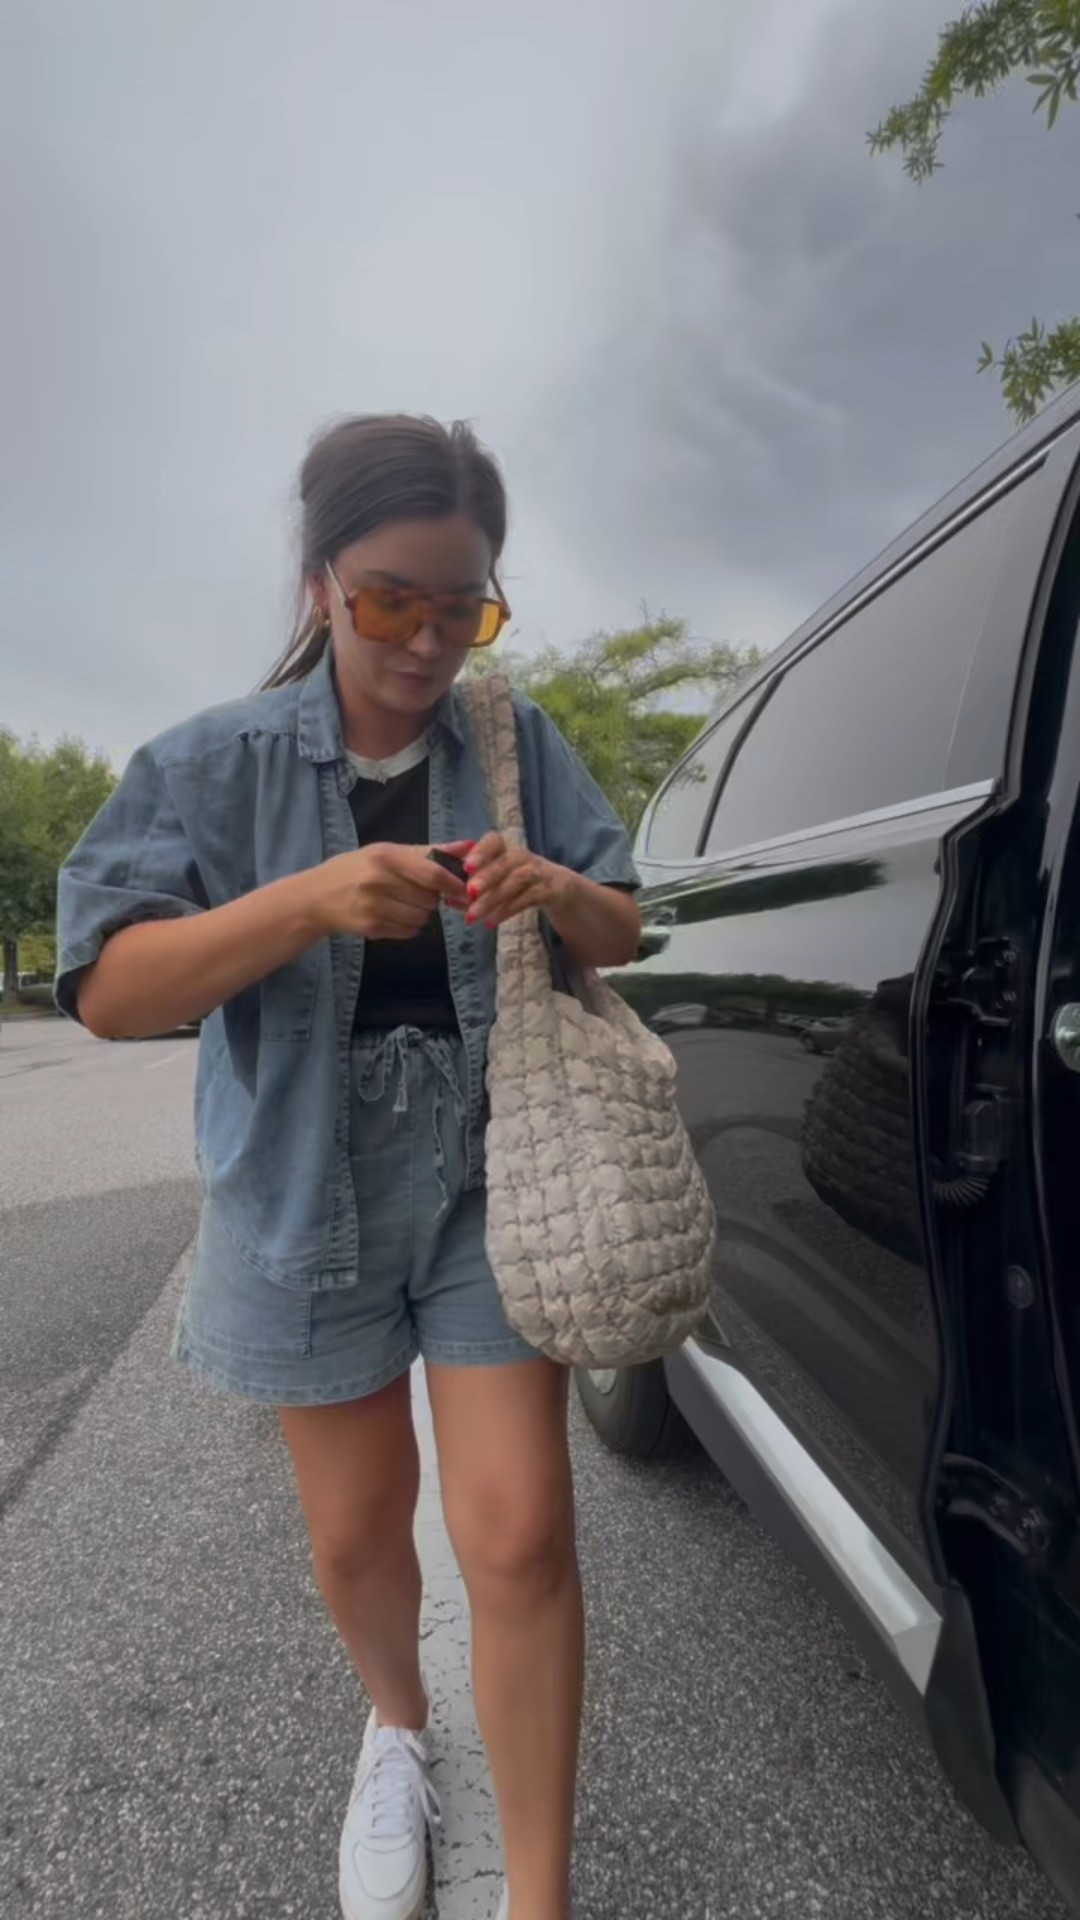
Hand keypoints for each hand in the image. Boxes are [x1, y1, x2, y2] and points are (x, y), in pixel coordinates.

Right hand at [308, 842, 469, 940]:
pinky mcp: (370, 926)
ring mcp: (374, 905)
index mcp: (386, 856)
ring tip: (405, 905)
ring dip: (422, 915)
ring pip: (422, 918)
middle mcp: (379, 879)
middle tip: (418, 894)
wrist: (315, 897)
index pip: (433, 874)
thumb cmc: (355, 869)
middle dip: (432, 900)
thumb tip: (469, 846)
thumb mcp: (388, 852)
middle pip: (430, 899)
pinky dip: (409, 927)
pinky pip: (408, 932)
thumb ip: (430, 851)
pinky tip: (394, 917)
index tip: (465, 891)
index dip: (454, 885)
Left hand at [464, 833, 573, 929]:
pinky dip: (508, 910)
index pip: (494, 842)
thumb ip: (475, 890)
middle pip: (506, 862)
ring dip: (493, 898)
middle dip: (486, 876)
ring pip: (516, 880)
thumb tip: (447, 900)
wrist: (562, 891)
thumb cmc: (522, 885)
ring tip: (472, 916)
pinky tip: (492, 922)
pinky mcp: (550, 890)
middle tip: (469, 892)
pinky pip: (528, 898)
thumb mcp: (499, 883)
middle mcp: (523, 858)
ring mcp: (539, 872)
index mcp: (507, 851)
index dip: (481, 851)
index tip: (466, 866)